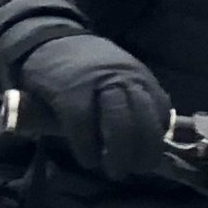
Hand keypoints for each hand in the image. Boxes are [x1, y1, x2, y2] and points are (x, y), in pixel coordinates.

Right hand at [17, 35, 170, 179]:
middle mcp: (122, 77)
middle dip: (144, 152)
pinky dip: (88, 149)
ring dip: (120, 154)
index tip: (149, 157)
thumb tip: (149, 136)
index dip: (157, 139)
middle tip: (136, 170)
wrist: (46, 37)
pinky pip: (83, 127)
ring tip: (114, 170)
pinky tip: (89, 160)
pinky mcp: (69, 93)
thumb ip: (134, 97)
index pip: (160, 111)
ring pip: (119, 124)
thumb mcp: (117, 74)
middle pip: (144, 121)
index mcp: (138, 75)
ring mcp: (96, 83)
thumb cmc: (85, 66)